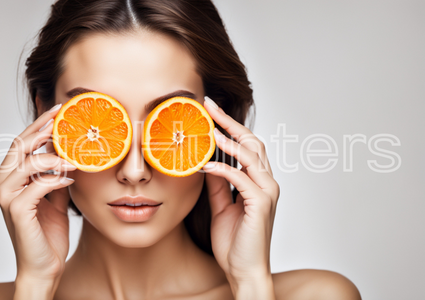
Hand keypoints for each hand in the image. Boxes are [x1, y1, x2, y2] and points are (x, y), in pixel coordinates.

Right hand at [0, 104, 75, 287]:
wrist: (45, 265)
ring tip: (75, 156)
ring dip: (54, 156)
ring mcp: (6, 197)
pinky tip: (71, 177)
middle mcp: (2, 184)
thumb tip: (67, 148)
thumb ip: (55, 172)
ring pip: (27, 163)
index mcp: (9, 178)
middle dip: (43, 128)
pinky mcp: (16, 210)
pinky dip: (56, 178)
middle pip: (20, 146)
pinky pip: (38, 185)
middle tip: (64, 117)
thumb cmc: (47, 231)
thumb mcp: (55, 195)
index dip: (39, 124)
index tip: (58, 110)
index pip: (22, 143)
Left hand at [202, 97, 278, 297]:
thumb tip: (208, 161)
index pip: (246, 146)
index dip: (230, 127)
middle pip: (252, 143)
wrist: (243, 271)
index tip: (211, 112)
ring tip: (207, 128)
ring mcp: (267, 192)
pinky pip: (241, 179)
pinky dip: (223, 169)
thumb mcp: (220, 206)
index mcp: (259, 182)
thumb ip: (218, 184)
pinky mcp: (261, 204)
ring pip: (250, 156)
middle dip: (230, 122)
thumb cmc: (234, 242)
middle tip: (209, 106)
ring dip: (228, 140)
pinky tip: (206, 164)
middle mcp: (267, 183)